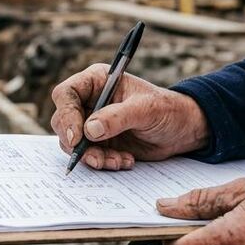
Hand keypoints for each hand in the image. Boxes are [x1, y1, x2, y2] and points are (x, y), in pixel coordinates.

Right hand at [49, 64, 209, 168]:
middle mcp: (89, 101)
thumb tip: (89, 130)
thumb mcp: (146, 110)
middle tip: (96, 157)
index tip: (77, 137)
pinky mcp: (98, 142)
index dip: (66, 115)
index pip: (66, 94)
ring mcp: (92, 123)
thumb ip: (117, 117)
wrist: (182, 130)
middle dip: (77, 143)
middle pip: (63, 122)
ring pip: (73, 143)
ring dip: (92, 156)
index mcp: (96, 82)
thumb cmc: (167, 109)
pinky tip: (125, 161)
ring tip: (118, 161)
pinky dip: (103, 162)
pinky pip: (88, 155)